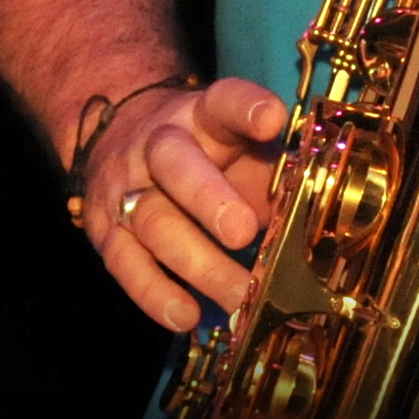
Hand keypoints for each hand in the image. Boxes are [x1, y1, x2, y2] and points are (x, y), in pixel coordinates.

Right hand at [80, 76, 289, 331]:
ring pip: (154, 221)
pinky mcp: (104, 229)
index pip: (224, 101)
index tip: (273, 120)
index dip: (248, 107)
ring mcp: (126, 186)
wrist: (121, 136)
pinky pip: (125, 263)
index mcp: (203, 114)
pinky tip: (186, 317)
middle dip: (209, 198)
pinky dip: (155, 294)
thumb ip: (273, 174)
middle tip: (243, 233)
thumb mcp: (240, 146)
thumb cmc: (205, 151)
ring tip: (237, 297)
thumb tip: (313, 221)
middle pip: (177, 164)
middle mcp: (159, 143)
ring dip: (198, 264)